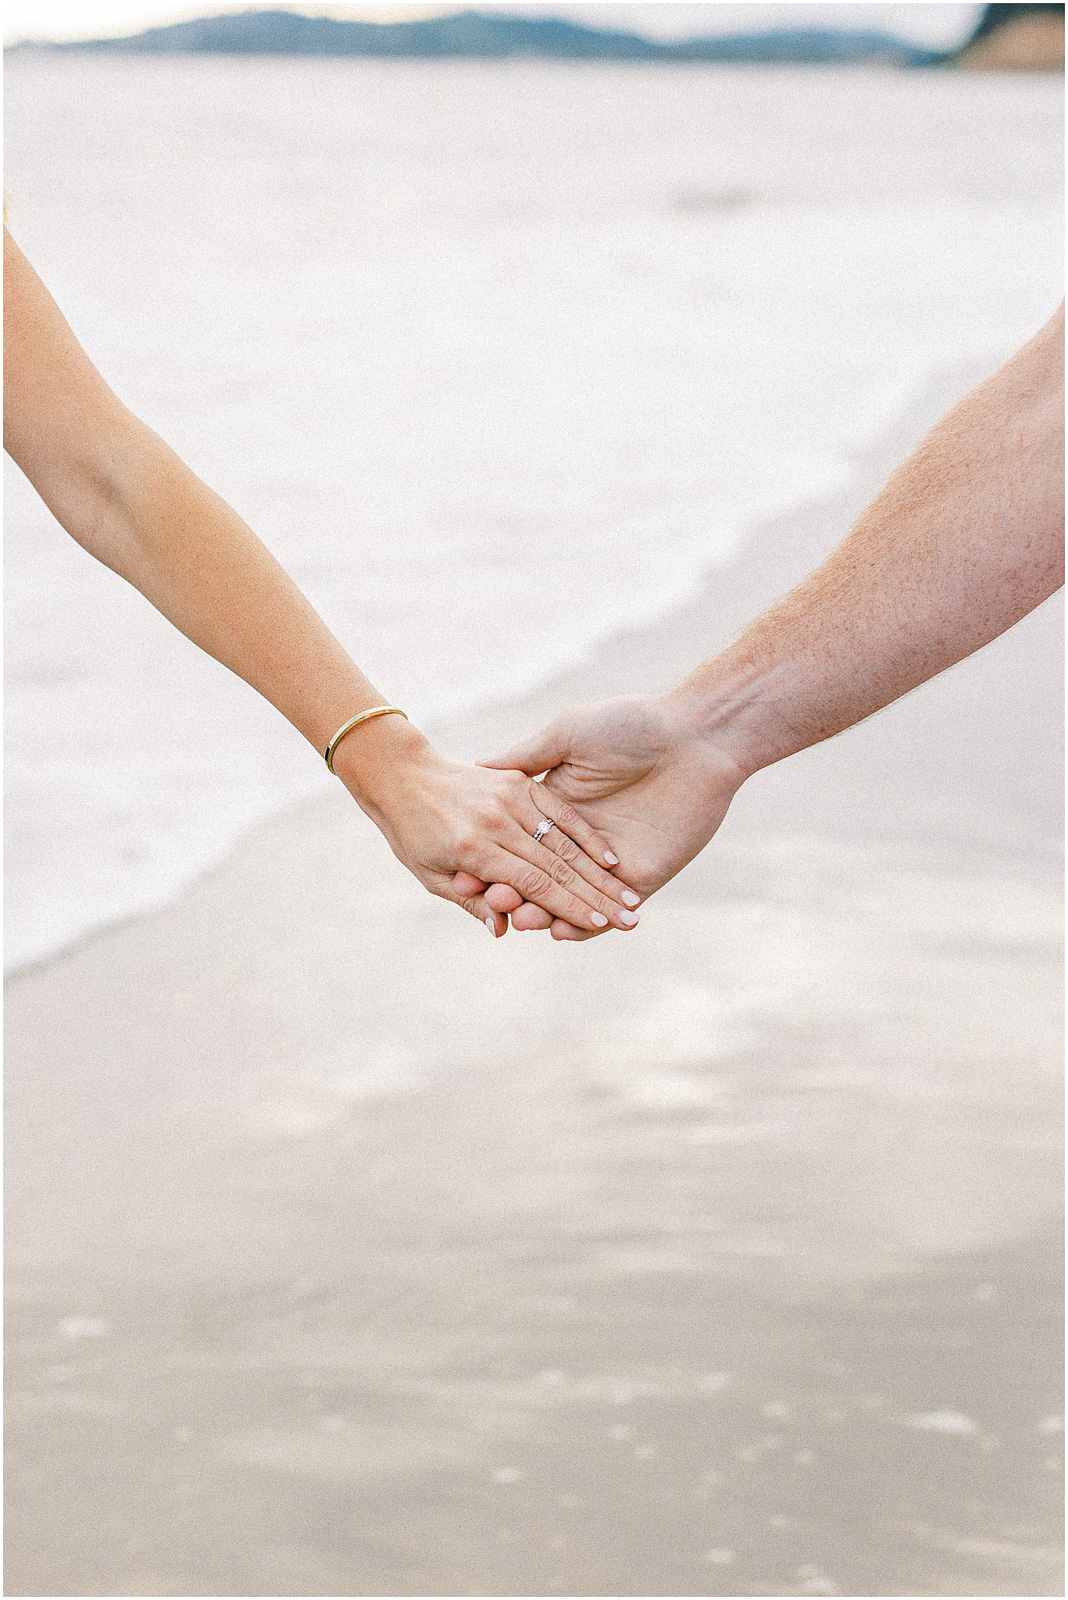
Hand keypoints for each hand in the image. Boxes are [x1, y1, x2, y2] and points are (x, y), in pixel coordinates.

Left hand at [332, 715, 641, 935]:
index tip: (601, 924)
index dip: (569, 906)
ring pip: (565, 840)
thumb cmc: (411, 832)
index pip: (534, 883)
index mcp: (473, 848)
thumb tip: (505, 930)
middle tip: (631, 919)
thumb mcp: (430, 875)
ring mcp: (509, 797)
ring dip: (601, 871)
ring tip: (630, 895)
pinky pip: (559, 810)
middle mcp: (496, 821)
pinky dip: (586, 834)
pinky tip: (611, 857)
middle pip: (558, 865)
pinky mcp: (517, 780)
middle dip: (597, 895)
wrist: (400, 772)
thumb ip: (471, 902)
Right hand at [464, 694, 748, 938]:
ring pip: (567, 902)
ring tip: (521, 920)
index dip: (490, 860)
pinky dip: (582, 927)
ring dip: (541, 914)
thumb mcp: (567, 734)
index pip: (516, 844)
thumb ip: (526, 756)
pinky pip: (606, 912)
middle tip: (490, 903)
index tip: (463, 873)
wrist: (696, 737)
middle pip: (536, 878)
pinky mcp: (641, 879)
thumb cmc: (631, 724)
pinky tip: (560, 931)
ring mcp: (609, 864)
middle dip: (511, 893)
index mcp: (557, 806)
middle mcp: (579, 840)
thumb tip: (477, 766)